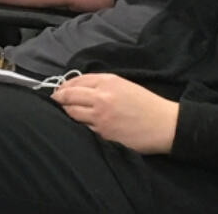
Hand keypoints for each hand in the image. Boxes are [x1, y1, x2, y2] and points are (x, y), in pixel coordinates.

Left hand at [50, 73, 178, 154]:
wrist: (164, 125)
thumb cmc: (146, 103)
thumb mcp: (124, 84)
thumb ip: (101, 84)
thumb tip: (78, 88)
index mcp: (107, 82)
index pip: (76, 82)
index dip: (63, 87)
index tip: (58, 91)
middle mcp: (101, 98)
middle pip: (69, 98)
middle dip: (58, 100)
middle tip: (53, 103)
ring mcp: (100, 118)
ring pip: (72, 115)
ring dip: (65, 114)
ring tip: (62, 115)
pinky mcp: (103, 135)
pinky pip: (83, 130)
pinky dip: (77, 127)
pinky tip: (75, 128)